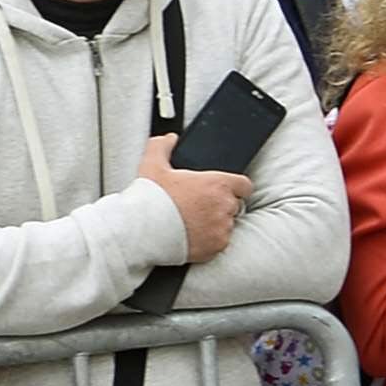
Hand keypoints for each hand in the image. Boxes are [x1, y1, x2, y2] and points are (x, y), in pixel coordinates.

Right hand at [137, 135, 246, 264]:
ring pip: (227, 225)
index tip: (222, 191)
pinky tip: (192, 236)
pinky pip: (219, 242)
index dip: (234, 188)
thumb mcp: (152, 166)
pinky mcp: (216, 246)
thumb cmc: (149, 199)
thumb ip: (162, 147)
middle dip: (221, 206)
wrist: (141, 231)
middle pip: (234, 205)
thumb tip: (169, 138)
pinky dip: (209, 241)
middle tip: (200, 208)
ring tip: (193, 223)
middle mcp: (224, 206)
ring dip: (215, 224)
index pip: (244, 185)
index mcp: (217, 184)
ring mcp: (222, 227)